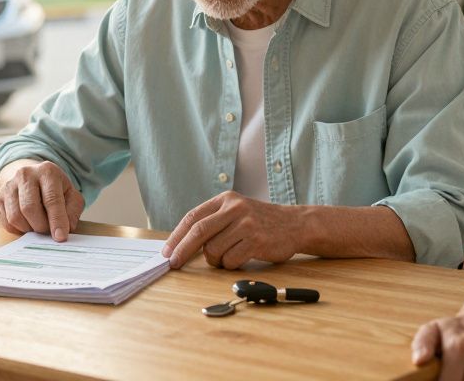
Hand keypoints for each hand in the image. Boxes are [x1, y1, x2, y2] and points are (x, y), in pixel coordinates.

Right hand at [0, 160, 83, 241]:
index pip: (51, 199)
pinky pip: (6, 222)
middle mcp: (25, 174)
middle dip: (41, 226)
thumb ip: (72, 210)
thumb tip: (67, 228)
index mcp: (47, 171)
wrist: (32, 178)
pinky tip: (27, 225)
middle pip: (29, 208)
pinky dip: (18, 230)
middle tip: (48, 232)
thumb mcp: (70, 195)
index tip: (60, 237)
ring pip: (15, 217)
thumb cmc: (54, 189)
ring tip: (38, 227)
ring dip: (29, 229)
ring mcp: (9, 185)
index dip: (56, 220)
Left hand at [161, 192, 299, 269]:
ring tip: (229, 255)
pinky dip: (231, 264)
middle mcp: (235, 208)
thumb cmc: (260, 222)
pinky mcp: (256, 240)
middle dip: (182, 250)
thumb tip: (181, 245)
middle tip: (173, 264)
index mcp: (225, 199)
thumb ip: (213, 222)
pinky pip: (231, 260)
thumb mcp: (236, 212)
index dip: (177, 236)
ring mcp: (246, 224)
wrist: (296, 224)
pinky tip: (242, 257)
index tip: (167, 251)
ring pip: (214, 250)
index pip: (193, 217)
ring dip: (216, 260)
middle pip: (199, 232)